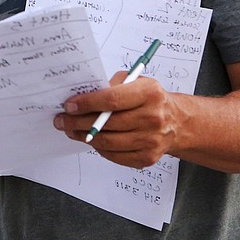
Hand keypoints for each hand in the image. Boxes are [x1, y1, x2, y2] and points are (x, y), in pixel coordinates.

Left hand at [54, 70, 173, 168]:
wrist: (177, 123)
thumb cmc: (150, 99)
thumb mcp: (135, 82)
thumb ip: (112, 85)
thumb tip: (82, 96)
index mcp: (150, 93)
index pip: (111, 99)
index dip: (87, 103)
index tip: (69, 105)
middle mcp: (153, 118)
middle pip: (107, 123)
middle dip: (78, 122)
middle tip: (62, 119)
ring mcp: (151, 140)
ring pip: (108, 142)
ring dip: (84, 136)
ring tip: (71, 130)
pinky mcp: (147, 158)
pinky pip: (114, 156)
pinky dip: (98, 148)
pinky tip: (90, 139)